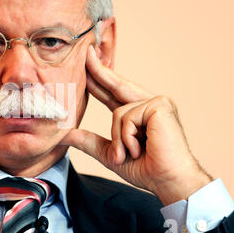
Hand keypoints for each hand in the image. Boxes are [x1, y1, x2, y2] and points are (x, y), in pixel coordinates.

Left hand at [59, 45, 212, 204]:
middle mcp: (149, 104)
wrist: (168, 181)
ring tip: (129, 154)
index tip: (86, 63)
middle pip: (117, 85)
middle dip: (99, 70)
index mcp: (139, 113)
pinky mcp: (160, 106)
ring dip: (119, 139)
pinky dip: (127, 137)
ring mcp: (156, 102)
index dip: (99, 78)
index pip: (113, 92)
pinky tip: (139, 149)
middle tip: (86, 50)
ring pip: (118, 112)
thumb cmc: (145, 169)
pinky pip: (127, 117)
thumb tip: (64, 135)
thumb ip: (89, 141)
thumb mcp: (110, 153)